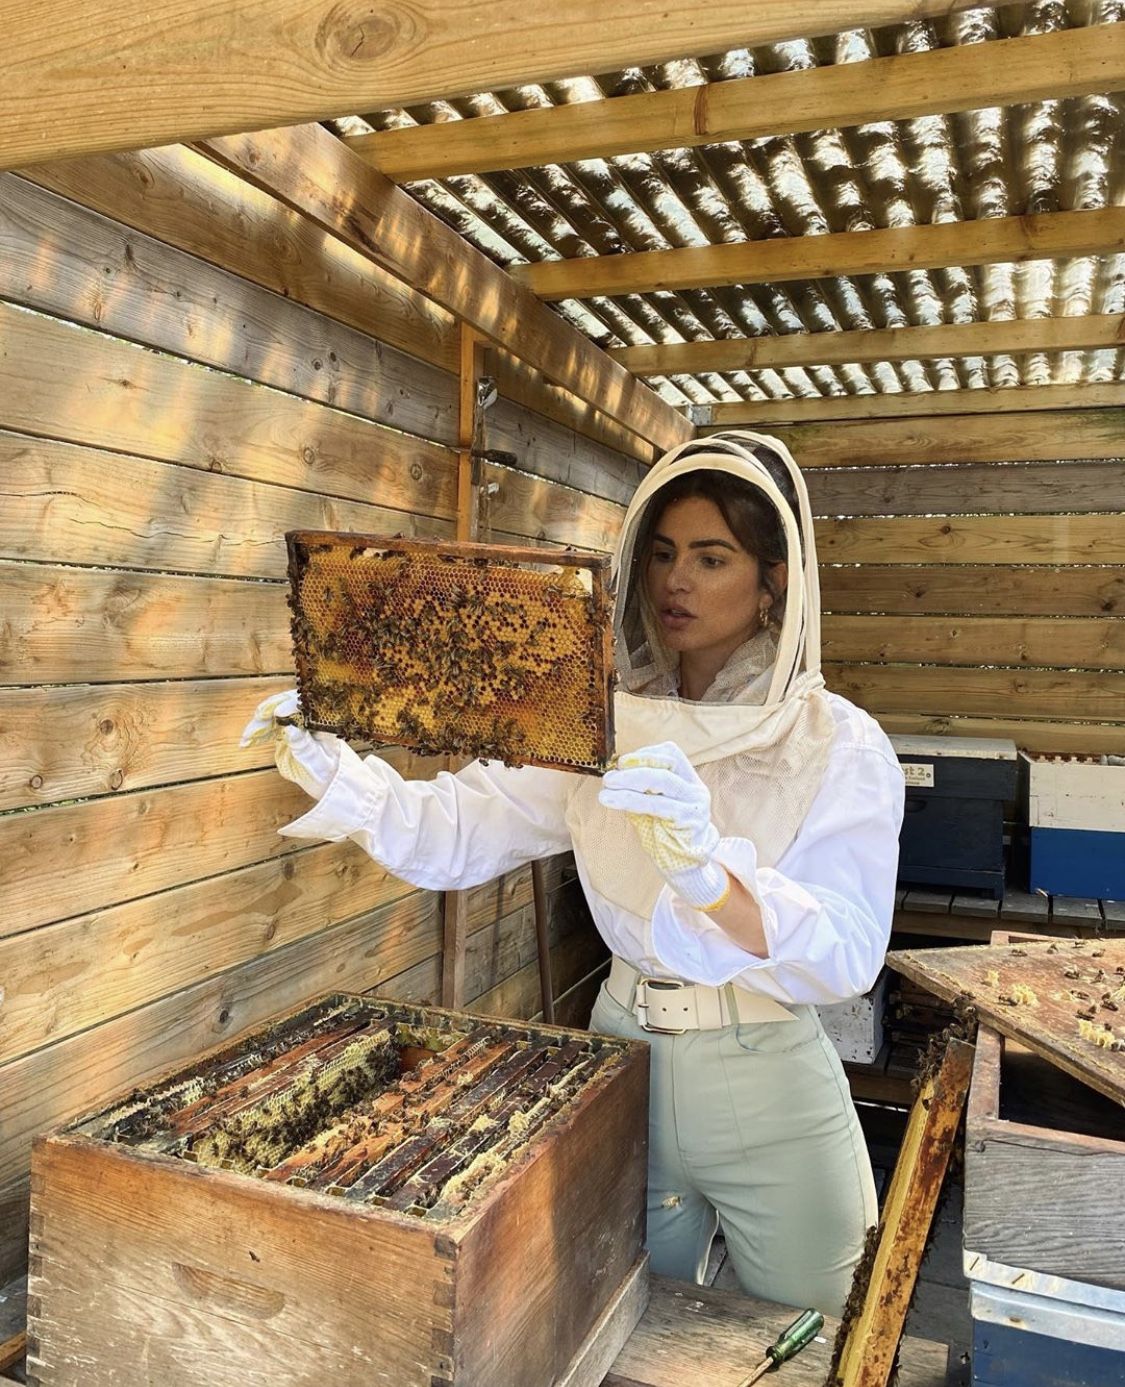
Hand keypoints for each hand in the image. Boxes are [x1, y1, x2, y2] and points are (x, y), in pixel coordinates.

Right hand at [240, 689, 340, 800]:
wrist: (326, 780)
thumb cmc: (326, 771)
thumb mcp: (317, 761)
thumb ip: (304, 745)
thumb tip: (290, 729)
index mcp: (324, 721)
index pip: (308, 704)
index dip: (292, 704)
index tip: (279, 712)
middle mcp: (310, 717)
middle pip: (288, 703)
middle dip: (270, 709)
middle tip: (257, 717)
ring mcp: (297, 721)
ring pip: (275, 714)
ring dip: (259, 724)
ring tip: (246, 738)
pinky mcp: (286, 729)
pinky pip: (270, 726)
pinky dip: (257, 733)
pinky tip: (246, 742)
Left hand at [598, 741, 728, 910]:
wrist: (685, 867)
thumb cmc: (666, 834)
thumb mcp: (653, 807)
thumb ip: (640, 790)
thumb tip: (613, 775)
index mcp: (689, 780)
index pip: (671, 754)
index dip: (645, 754)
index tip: (622, 762)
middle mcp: (695, 789)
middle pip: (667, 764)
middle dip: (635, 767)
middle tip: (610, 777)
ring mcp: (694, 804)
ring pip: (662, 781)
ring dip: (630, 782)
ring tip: (607, 787)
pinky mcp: (688, 821)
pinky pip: (657, 805)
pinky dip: (632, 800)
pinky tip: (614, 801)